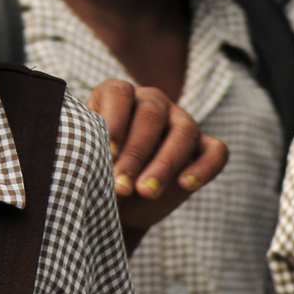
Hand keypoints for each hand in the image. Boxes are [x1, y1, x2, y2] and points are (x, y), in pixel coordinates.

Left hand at [87, 80, 227, 253]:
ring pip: (185, 130)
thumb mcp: (85, 154)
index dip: (114, 122)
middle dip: (136, 153)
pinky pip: (216, 151)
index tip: (106, 154)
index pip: (119, 94)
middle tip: (121, 185)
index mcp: (118, 94)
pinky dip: (204, 167)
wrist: (118, 200)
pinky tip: (186, 185)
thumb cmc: (94, 169)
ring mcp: (181, 121)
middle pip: (151, 114)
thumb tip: (78, 148)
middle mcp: (151, 101)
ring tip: (147, 191)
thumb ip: (85, 145)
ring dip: (166, 163)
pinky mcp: (203, 147)